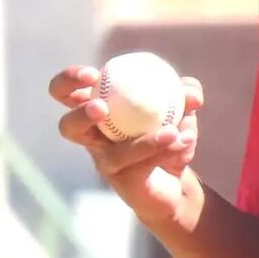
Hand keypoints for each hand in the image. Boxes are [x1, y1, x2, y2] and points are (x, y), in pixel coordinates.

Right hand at [48, 64, 204, 227]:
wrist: (177, 180)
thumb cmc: (169, 134)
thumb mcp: (182, 109)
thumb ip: (187, 94)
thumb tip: (191, 93)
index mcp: (99, 110)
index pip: (67, 92)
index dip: (70, 80)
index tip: (93, 74)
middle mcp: (95, 139)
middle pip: (67, 127)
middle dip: (80, 114)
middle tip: (101, 107)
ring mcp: (107, 164)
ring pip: (113, 155)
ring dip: (144, 142)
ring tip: (171, 131)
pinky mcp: (125, 183)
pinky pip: (142, 166)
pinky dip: (167, 150)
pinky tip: (184, 140)